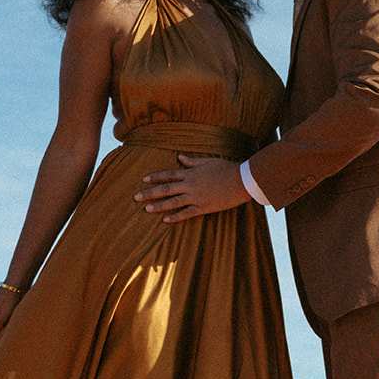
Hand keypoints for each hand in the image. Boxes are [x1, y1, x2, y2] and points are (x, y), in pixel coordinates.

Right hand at [0, 285, 21, 344]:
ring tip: (14, 340)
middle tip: (7, 349)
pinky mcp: (8, 311)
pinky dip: (12, 328)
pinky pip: (8, 323)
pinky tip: (19, 332)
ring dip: (6, 334)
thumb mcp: (0, 320)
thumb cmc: (7, 302)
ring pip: (1, 329)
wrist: (17, 284)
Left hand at [134, 155, 249, 221]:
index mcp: (191, 173)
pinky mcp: (204, 207)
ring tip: (146, 209)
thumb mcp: (208, 161)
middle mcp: (191, 185)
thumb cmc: (226, 168)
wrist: (242, 180)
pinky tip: (165, 220)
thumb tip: (179, 157)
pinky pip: (187, 213)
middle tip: (136, 197)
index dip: (156, 177)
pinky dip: (176, 217)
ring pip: (173, 202)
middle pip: (166, 188)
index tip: (144, 180)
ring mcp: (196, 197)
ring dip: (159, 205)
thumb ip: (192, 161)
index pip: (169, 174)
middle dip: (150, 192)